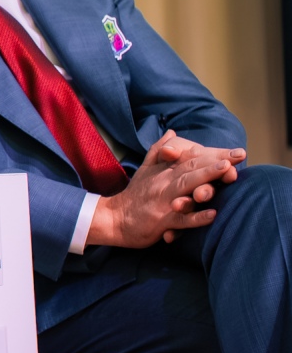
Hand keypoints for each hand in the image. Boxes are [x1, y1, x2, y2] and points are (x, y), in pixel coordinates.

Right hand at [87, 131, 238, 248]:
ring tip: (226, 171)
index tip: (238, 151)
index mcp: (163, 171)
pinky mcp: (162, 221)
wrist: (114, 219)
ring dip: (206, 178)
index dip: (214, 153)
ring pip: (186, 187)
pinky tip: (212, 214)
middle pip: (191, 168)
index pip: (191, 158)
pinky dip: (196, 217)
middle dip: (216, 160)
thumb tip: (172, 131)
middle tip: (238, 155)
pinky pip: (181, 219)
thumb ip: (159, 150)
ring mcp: (164, 201)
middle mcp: (164, 183)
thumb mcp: (144, 169)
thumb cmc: (134, 195)